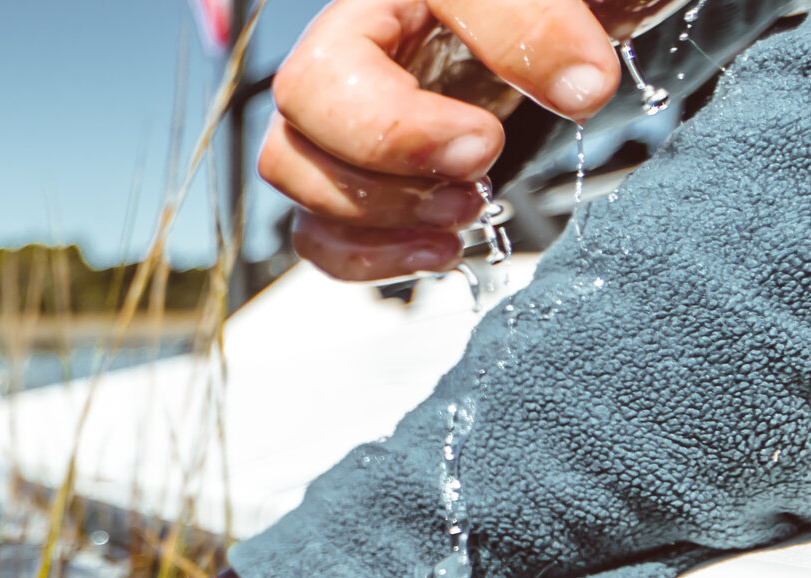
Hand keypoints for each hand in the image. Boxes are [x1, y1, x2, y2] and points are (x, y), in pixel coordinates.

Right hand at [260, 0, 622, 280]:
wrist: (545, 26)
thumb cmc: (539, 2)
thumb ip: (546, 19)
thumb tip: (581, 87)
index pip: (341, 62)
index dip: (406, 122)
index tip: (492, 139)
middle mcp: (342, 53)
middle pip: (300, 109)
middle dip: (387, 153)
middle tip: (477, 164)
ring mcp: (334, 119)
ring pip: (294, 174)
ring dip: (379, 212)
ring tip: (467, 210)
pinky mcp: (346, 178)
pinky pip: (314, 231)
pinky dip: (371, 255)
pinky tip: (440, 247)